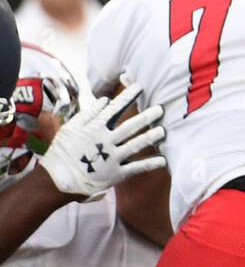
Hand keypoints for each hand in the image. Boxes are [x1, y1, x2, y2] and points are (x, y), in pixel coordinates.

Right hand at [40, 84, 166, 197]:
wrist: (58, 180)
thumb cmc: (63, 152)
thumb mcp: (70, 129)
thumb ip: (88, 114)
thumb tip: (105, 99)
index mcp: (94, 129)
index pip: (114, 109)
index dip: (128, 97)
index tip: (140, 86)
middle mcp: (105, 141)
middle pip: (130, 126)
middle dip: (146, 117)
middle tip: (161, 109)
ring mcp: (112, 157)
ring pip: (135, 145)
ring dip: (150, 137)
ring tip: (163, 131)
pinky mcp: (116, 173)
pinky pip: (136, 168)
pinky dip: (150, 164)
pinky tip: (163, 160)